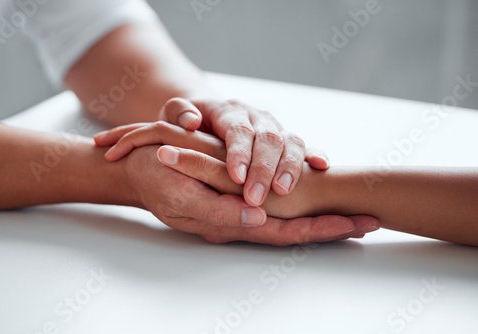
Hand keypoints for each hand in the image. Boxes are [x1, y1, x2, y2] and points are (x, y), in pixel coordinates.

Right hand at [122, 145, 375, 245]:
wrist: (139, 166)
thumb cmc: (157, 177)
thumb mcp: (182, 194)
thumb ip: (220, 213)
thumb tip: (260, 220)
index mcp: (229, 224)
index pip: (285, 234)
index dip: (321, 230)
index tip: (357, 225)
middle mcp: (241, 219)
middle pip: (295, 231)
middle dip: (333, 227)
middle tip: (370, 223)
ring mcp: (241, 208)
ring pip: (288, 219)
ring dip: (322, 218)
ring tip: (356, 216)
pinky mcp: (238, 193)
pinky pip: (275, 206)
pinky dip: (300, 206)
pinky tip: (318, 202)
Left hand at [158, 98, 329, 205]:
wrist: (211, 116)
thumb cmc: (190, 124)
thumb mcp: (175, 115)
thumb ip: (178, 114)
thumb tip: (191, 121)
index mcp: (230, 111)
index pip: (238, 130)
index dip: (239, 153)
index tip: (236, 177)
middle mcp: (256, 117)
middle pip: (268, 138)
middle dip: (264, 168)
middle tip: (256, 196)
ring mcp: (275, 128)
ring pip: (290, 141)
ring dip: (289, 167)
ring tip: (283, 191)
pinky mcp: (287, 140)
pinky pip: (304, 145)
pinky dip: (315, 153)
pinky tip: (321, 166)